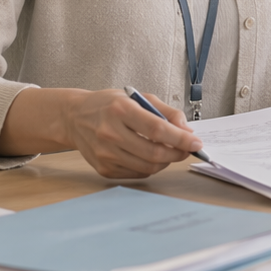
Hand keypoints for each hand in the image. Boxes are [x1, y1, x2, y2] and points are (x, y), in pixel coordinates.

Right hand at [62, 89, 202, 178]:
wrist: (75, 117)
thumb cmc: (108, 105)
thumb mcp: (139, 97)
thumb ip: (166, 112)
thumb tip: (187, 130)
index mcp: (120, 110)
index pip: (157, 129)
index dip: (181, 138)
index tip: (196, 142)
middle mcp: (110, 133)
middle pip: (153, 152)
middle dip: (177, 154)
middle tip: (187, 149)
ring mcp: (105, 154)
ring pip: (147, 167)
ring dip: (166, 162)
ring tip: (169, 151)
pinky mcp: (103, 168)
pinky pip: (137, 173)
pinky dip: (150, 167)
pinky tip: (150, 156)